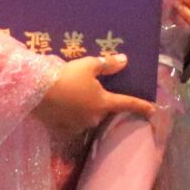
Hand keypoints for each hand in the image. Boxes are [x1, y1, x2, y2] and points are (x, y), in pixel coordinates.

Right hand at [33, 54, 156, 136]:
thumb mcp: (88, 65)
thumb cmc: (66, 76)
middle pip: (103, 110)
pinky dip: (71, 113)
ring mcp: (77, 126)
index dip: (141, 105)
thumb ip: (108, 65)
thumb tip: (124, 61)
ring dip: (84, 108)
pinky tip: (62, 104)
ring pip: (87, 116)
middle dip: (101, 101)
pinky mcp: (62, 129)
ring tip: (72, 94)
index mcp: (103, 103)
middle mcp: (94, 118)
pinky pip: (72, 120)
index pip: (127, 103)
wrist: (36, 92)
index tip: (154, 110)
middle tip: (91, 89)